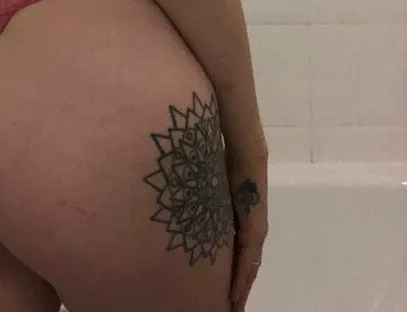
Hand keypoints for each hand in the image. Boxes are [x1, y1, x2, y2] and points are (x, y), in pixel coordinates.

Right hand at [226, 152, 267, 311]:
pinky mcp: (254, 229)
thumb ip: (211, 209)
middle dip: (239, 289)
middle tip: (230, 308)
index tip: (227, 295)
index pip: (240, 257)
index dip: (235, 277)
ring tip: (232, 306)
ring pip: (249, 269)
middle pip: (247, 269)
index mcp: (243, 223)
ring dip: (241, 289)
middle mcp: (253, 231)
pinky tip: (235, 293)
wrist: (244, 154)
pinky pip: (247, 260)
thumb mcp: (216, 195)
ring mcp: (255, 232)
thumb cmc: (227, 167)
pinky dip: (241, 278)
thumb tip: (194, 214)